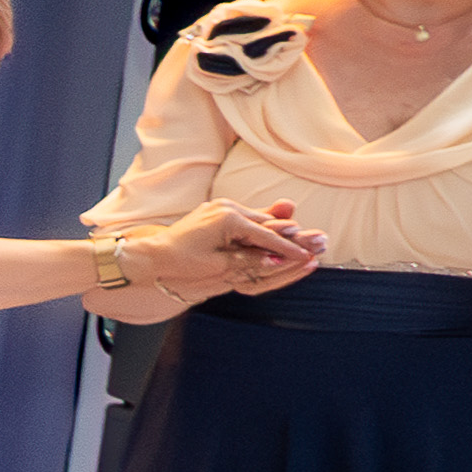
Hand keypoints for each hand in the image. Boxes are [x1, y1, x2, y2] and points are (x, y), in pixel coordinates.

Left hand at [122, 202, 320, 295]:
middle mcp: (226, 208)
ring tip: (305, 235)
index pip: (267, 236)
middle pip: (267, 224)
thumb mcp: (217, 264)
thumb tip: (276, 260)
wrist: (153, 253)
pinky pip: (247, 219)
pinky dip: (262, 226)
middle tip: (318, 241)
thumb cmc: (180, 261)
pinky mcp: (218, 209)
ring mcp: (222, 206)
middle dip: (292, 235)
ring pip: (259, 219)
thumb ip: (249, 259)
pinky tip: (280, 229)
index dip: (288, 248)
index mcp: (227, 219)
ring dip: (279, 229)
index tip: (308, 257)